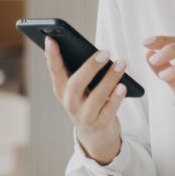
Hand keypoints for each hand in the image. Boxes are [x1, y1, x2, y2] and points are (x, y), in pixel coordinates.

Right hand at [44, 36, 126, 164]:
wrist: (94, 136)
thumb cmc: (87, 102)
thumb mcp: (77, 88)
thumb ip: (74, 69)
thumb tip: (73, 44)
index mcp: (62, 89)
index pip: (55, 70)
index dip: (51, 55)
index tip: (51, 39)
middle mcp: (70, 102)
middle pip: (76, 84)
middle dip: (90, 67)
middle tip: (106, 52)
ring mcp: (84, 115)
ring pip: (96, 97)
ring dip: (110, 79)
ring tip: (122, 63)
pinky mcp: (100, 124)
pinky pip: (109, 110)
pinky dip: (116, 98)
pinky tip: (123, 86)